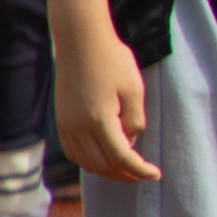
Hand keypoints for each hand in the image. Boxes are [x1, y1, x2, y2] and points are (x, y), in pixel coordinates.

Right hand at [58, 33, 154, 182]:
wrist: (81, 42)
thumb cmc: (113, 61)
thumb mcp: (134, 89)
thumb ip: (134, 121)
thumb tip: (130, 144)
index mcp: (98, 119)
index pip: (121, 157)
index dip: (139, 170)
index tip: (155, 174)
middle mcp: (77, 127)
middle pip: (101, 165)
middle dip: (124, 174)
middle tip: (143, 174)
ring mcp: (65, 124)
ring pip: (84, 162)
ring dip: (106, 170)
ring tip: (126, 170)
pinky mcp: (60, 120)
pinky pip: (73, 151)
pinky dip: (88, 161)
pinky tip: (103, 158)